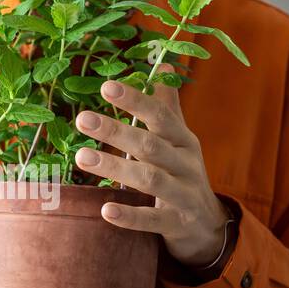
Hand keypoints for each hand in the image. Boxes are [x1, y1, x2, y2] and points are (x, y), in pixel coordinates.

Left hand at [73, 63, 230, 268]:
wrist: (207, 224)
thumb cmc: (183, 173)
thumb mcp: (179, 140)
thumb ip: (167, 106)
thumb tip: (162, 63)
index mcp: (184, 140)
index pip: (160, 115)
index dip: (136, 100)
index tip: (106, 86)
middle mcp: (186, 164)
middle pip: (151, 145)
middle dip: (116, 131)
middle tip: (82, 118)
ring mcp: (184, 194)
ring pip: (150, 180)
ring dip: (115, 168)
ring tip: (81, 156)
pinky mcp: (176, 224)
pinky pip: (152, 219)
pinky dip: (130, 215)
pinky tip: (105, 209)